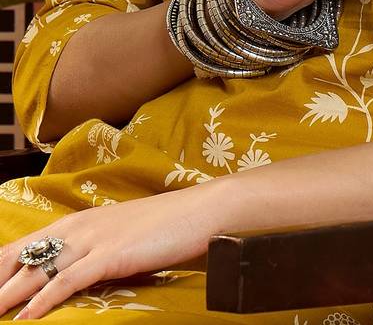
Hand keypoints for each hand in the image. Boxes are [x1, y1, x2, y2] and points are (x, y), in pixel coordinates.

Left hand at [0, 179, 229, 319]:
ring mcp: (93, 239)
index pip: (19, 247)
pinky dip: (42, 301)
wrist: (201, 211)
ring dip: (5, 298)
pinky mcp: (111, 254)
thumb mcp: (118, 238)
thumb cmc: (164, 226)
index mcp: (77, 221)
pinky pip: (67, 280)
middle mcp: (77, 227)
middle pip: (18, 259)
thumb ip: (91, 253)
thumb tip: (69, 279)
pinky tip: (26, 318)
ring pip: (35, 271)